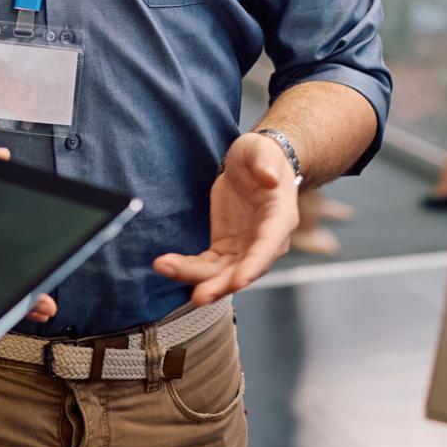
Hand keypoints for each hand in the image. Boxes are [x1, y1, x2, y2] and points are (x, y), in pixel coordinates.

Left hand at [153, 132, 298, 304]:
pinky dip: (187, 267)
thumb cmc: (261, 156)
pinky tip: (166, 264)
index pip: (268, 246)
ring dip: (196, 277)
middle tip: (198, 296)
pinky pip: (207, 265)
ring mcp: (245, 248)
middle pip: (243, 269)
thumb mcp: (261, 150)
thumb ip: (265, 162)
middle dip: (221, 284)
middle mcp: (266, 241)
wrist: (252, 165)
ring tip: (165, 268)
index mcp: (280, 218)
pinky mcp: (226, 248)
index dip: (254, 265)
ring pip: (222, 272)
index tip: (238, 281)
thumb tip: (269, 177)